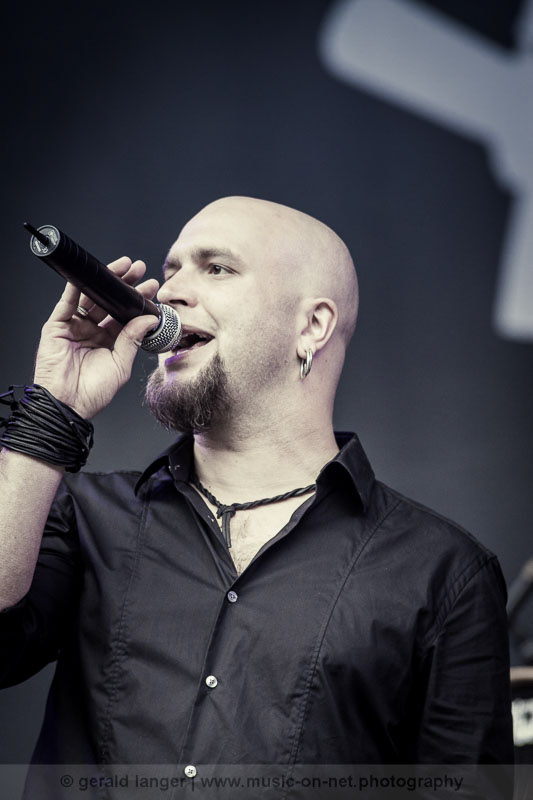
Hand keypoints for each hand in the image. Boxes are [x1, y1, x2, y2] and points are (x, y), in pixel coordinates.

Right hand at [33, 257, 159, 418]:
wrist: (68, 405)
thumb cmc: (93, 392)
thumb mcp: (121, 364)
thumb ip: (133, 339)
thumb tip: (149, 318)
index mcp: (109, 341)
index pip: (125, 315)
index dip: (137, 301)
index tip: (151, 287)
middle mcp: (92, 332)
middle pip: (109, 302)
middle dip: (125, 285)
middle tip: (140, 269)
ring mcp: (74, 327)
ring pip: (91, 298)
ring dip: (106, 281)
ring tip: (124, 267)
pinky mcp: (57, 326)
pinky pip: (67, 303)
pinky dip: (78, 287)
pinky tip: (93, 275)